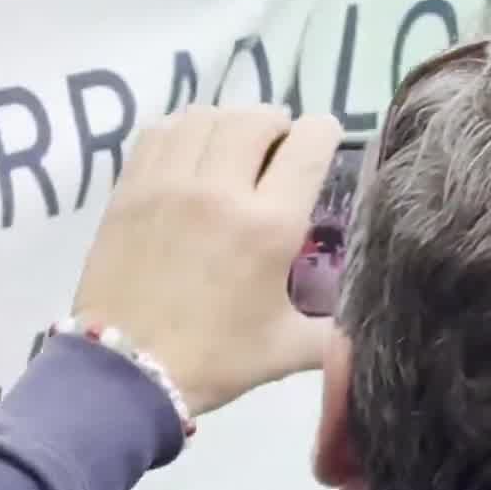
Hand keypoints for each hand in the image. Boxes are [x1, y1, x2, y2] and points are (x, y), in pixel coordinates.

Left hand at [71, 107, 339, 416]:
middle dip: (277, 125)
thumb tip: (365, 326)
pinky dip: (182, 130)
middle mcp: (220, 190)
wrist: (125, 372)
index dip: (324, 133)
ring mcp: (169, 183)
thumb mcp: (286, 349)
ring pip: (206, 117)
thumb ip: (333, 334)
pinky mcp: (130, 188)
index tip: (323, 143)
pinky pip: (161, 132)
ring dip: (229, 123)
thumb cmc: (212, 360)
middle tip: (278, 148)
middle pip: (256, 118)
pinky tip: (189, 151)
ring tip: (233, 145)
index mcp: (268, 225)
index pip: (308, 144)